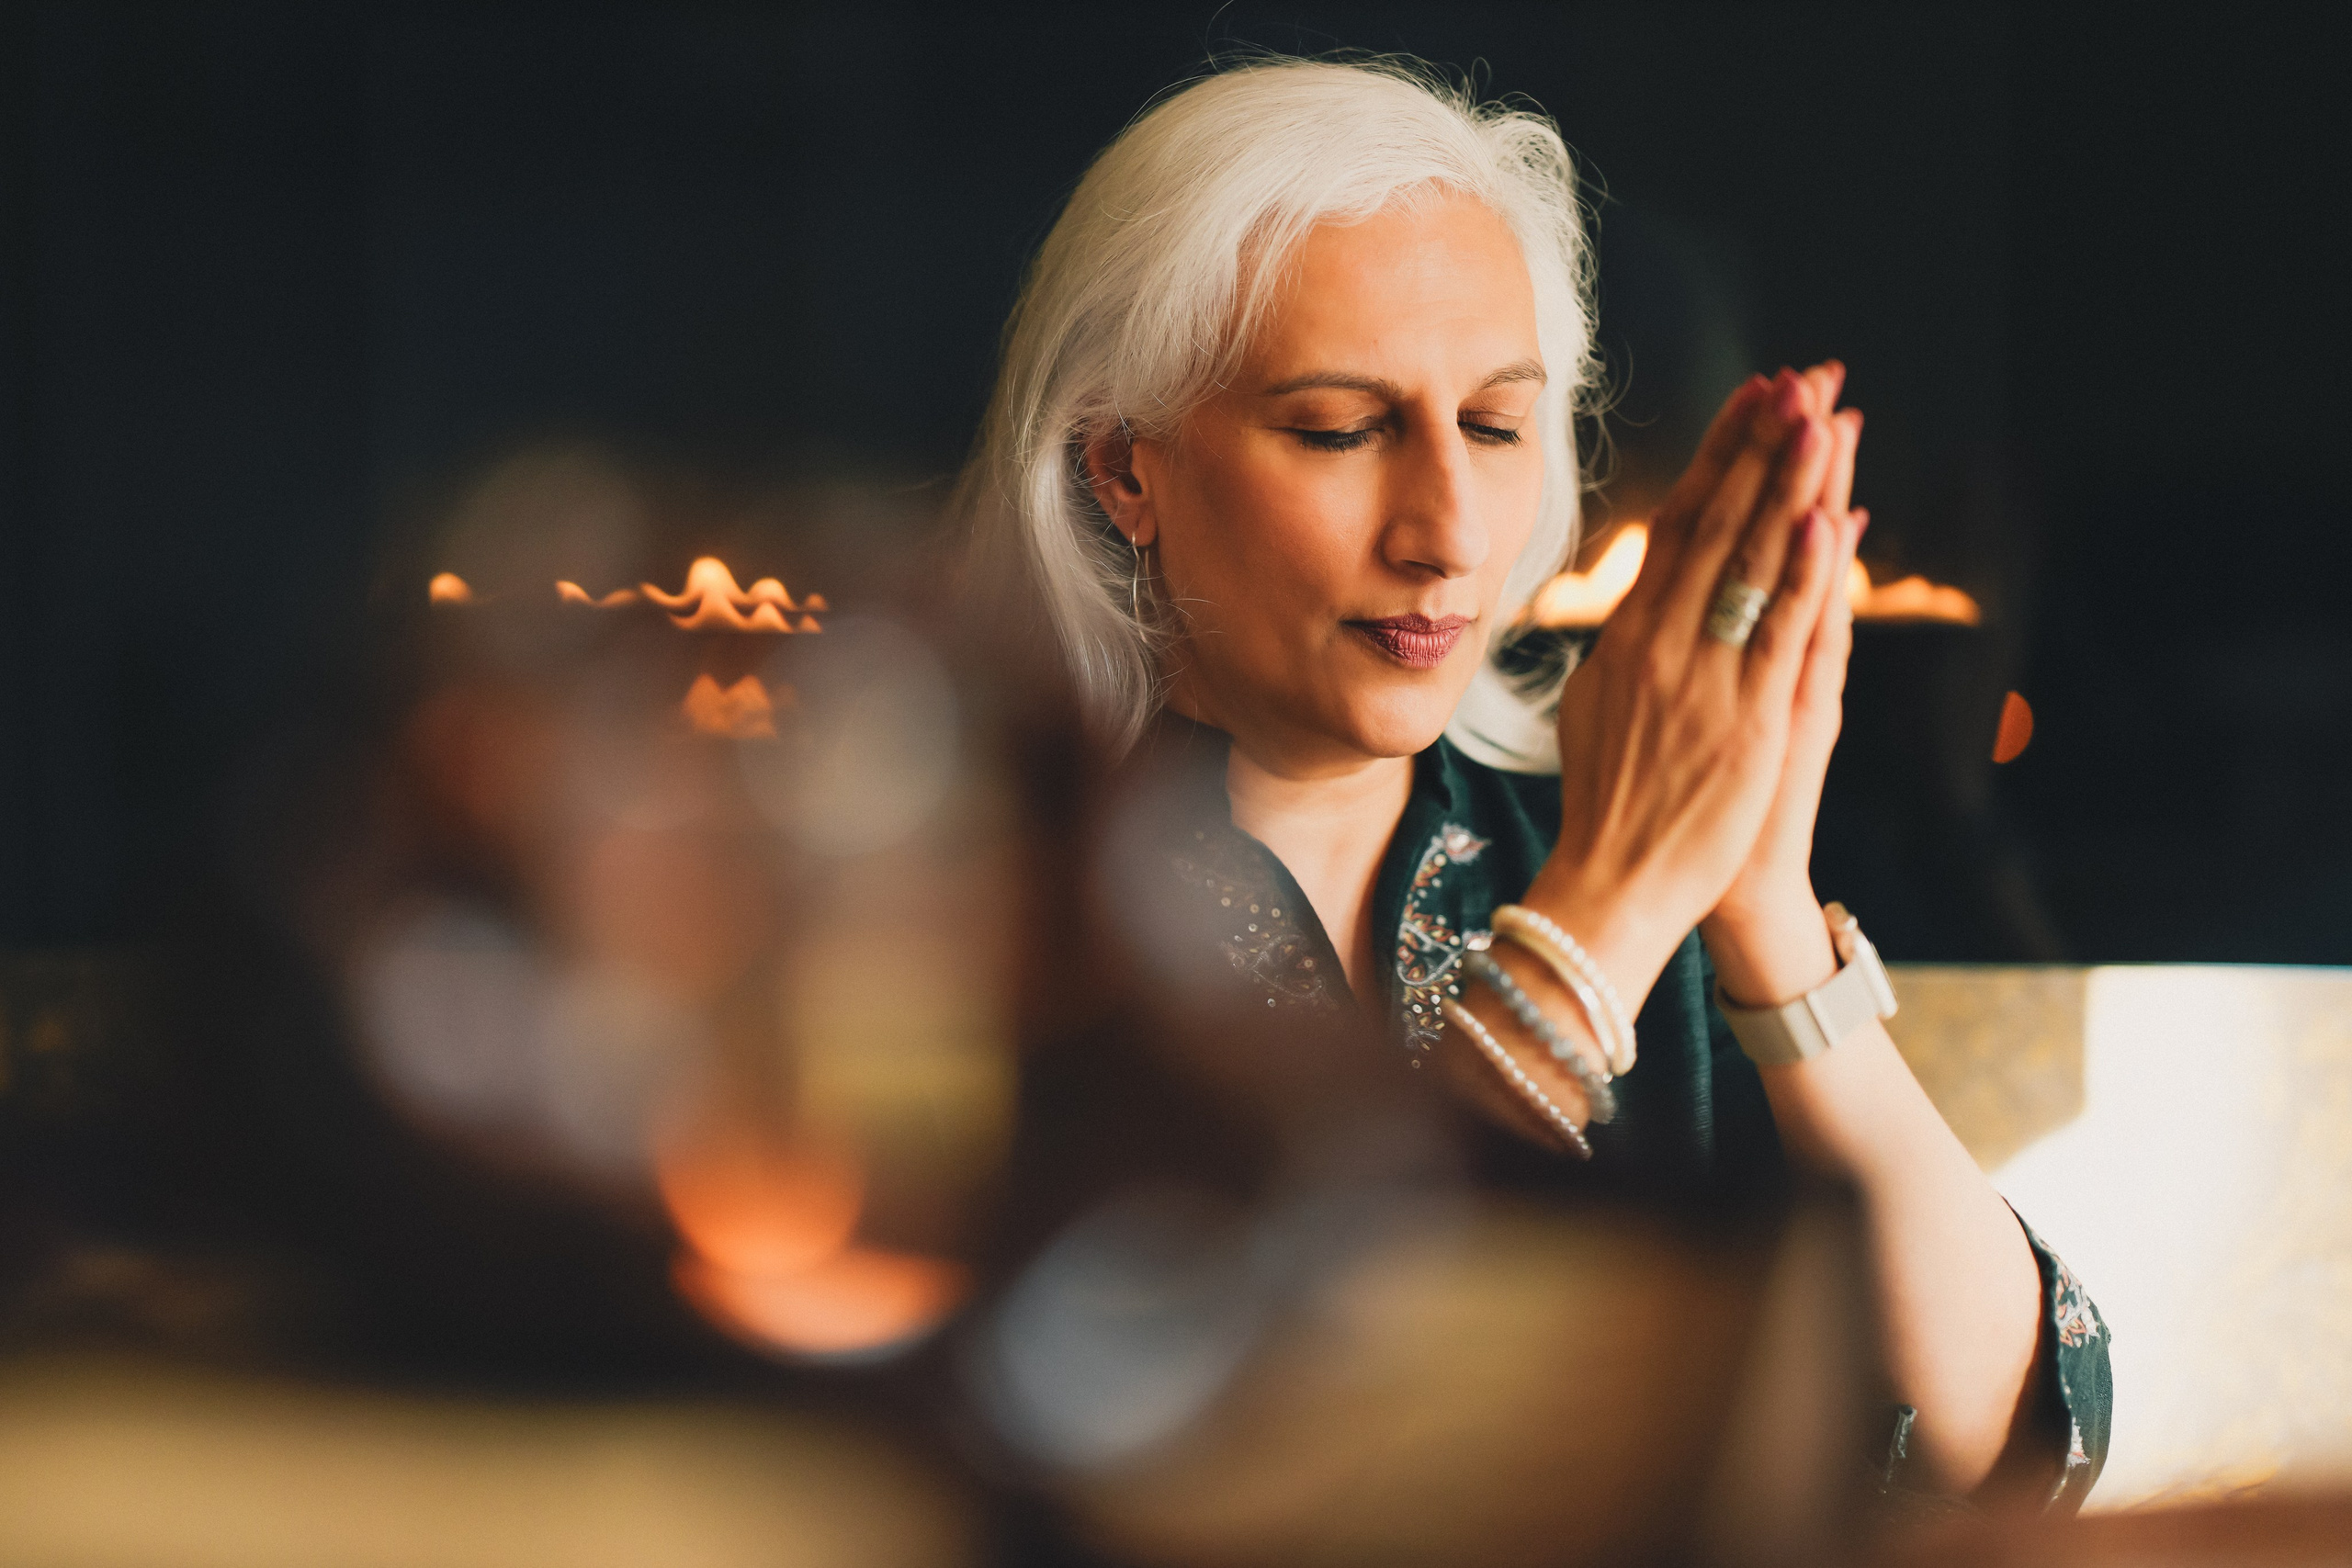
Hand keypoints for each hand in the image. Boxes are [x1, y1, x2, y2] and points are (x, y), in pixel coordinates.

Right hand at [1526, 368, 1847, 1011]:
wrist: (1612, 888)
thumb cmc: (1607, 808)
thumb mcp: (1595, 712)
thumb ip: (1623, 653)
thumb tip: (1636, 606)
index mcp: (1627, 638)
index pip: (1678, 524)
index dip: (1719, 456)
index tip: (1751, 399)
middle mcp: (1662, 645)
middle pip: (1718, 524)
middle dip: (1761, 446)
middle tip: (1800, 378)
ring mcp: (1704, 680)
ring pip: (1752, 564)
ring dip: (1788, 484)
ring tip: (1820, 416)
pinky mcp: (1748, 722)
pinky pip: (1781, 633)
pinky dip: (1804, 574)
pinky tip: (1825, 517)